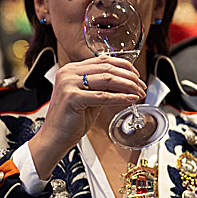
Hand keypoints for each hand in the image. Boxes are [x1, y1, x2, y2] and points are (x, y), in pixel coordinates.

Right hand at [27, 57, 146, 176]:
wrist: (54, 137)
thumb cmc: (72, 119)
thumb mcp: (90, 96)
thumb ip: (103, 86)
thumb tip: (127, 81)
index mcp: (71, 69)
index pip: (103, 60)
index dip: (124, 66)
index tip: (137, 75)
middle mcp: (68, 73)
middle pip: (108, 68)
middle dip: (129, 77)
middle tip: (141, 85)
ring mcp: (69, 84)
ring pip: (108, 79)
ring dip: (128, 86)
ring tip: (139, 92)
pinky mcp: (72, 97)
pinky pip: (103, 96)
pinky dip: (120, 97)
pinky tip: (130, 99)